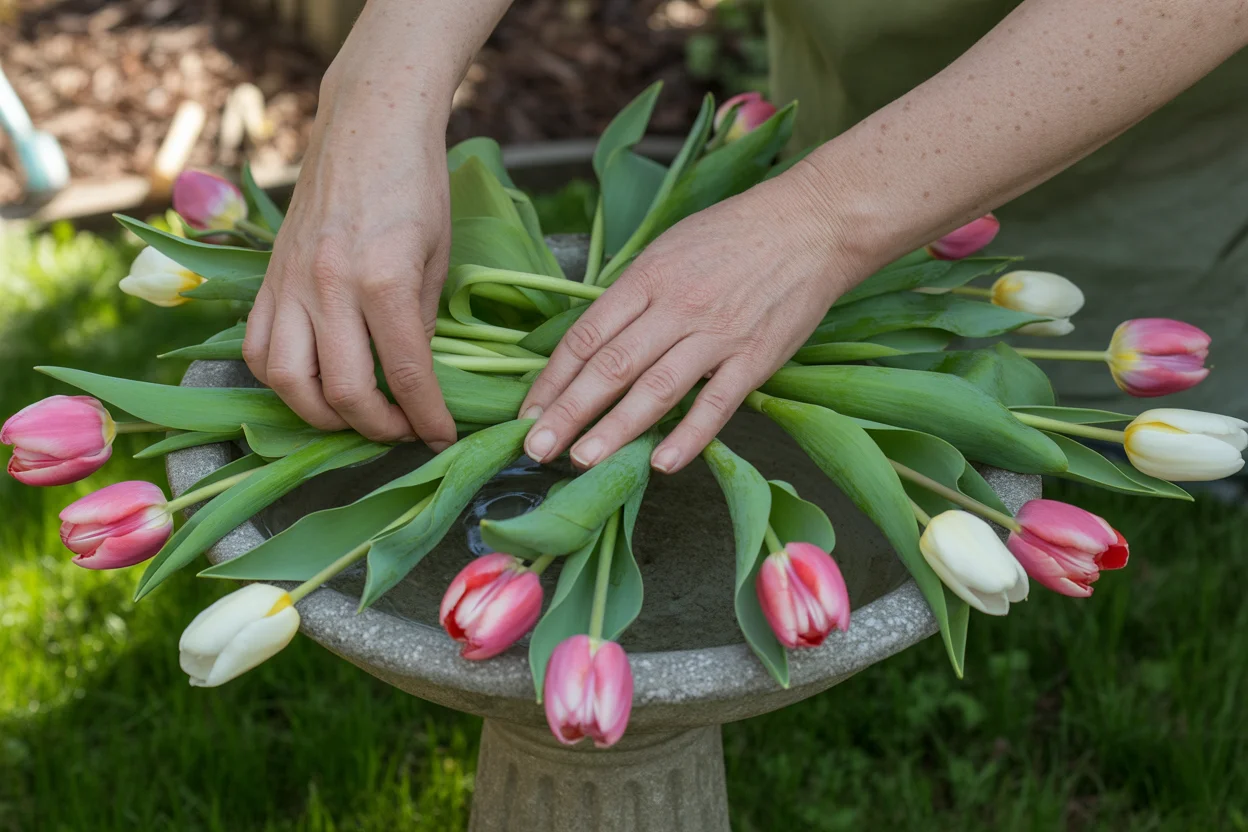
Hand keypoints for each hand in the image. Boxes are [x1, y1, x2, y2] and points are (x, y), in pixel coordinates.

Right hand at [242, 57, 456, 447]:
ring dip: (319, 415)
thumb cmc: (416, 185)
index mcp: (383, 281)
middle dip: (375, 428)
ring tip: (352, 417)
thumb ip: (419, 321)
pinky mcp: (269, 278)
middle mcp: (328, 288)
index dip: (425, 417)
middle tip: (399, 431)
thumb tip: (411, 375)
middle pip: (341, 391)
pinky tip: (308, 383)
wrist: (368, 125)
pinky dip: (279, 380)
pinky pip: (257, 348)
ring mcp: (290, 283)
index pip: (405, 374)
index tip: (440, 438)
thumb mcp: (436, 257)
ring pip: (286, 380)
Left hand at [518, 169, 866, 473]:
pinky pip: (717, 404)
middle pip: (610, 366)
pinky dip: (689, 436)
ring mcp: (717, 334)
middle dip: (568, 412)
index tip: (528, 412)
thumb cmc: (735, 235)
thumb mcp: (668, 249)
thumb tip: (593, 341)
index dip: (553, 378)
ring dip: (615, 428)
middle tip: (537, 448)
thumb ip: (632, 295)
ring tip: (582, 460)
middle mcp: (676, 307)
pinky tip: (662, 464)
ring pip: (655, 388)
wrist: (812, 224)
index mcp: (647, 278)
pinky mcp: (755, 357)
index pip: (586, 336)